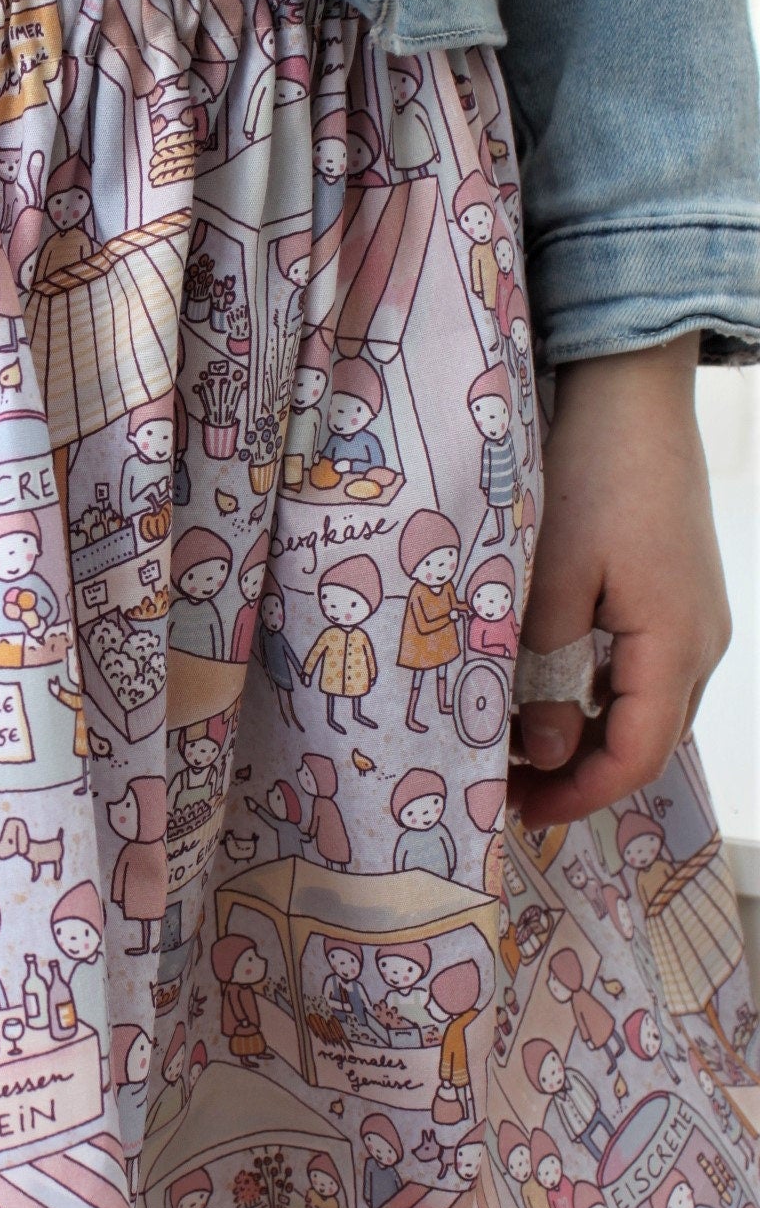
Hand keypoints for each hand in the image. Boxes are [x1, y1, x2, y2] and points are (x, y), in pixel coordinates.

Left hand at [511, 334, 727, 828]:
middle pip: (646, 743)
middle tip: (506, 790)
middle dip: (580, 777)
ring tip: (515, 750)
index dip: (579, 795)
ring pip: (646, 711)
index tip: (518, 811)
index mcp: (675, 645)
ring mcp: (696, 621)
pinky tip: (545, 698)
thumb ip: (545, 673)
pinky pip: (644, 675)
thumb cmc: (592, 478)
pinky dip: (598, 701)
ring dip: (586, 740)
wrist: (633, 397)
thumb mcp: (554, 579)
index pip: (636, 756)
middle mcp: (701, 643)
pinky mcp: (680, 600)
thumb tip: (544, 755)